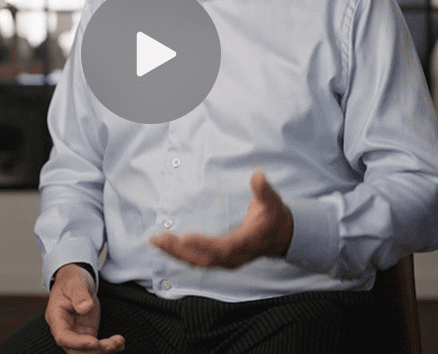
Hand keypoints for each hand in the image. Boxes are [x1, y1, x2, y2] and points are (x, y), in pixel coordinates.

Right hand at [44, 264, 125, 353]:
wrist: (76, 278)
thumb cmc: (72, 280)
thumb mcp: (75, 283)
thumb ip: (79, 294)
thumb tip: (85, 307)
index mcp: (56, 317)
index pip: (63, 337)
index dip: (78, 343)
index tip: (95, 342)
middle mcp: (65, 328)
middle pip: (75, 349)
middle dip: (94, 350)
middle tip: (112, 344)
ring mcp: (76, 332)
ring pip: (86, 351)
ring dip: (103, 350)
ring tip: (119, 342)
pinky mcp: (86, 332)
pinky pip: (95, 346)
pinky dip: (107, 347)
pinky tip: (119, 343)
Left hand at [150, 170, 293, 268]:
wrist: (281, 236)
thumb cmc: (273, 217)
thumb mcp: (272, 201)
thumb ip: (263, 189)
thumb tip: (258, 175)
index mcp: (246, 242)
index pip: (223, 247)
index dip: (204, 244)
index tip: (184, 238)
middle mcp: (235, 256)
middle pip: (204, 258)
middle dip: (180, 250)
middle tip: (159, 239)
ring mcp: (227, 260)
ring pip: (198, 261)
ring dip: (176, 253)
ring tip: (157, 242)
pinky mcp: (221, 259)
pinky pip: (198, 260)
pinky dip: (181, 254)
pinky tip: (168, 246)